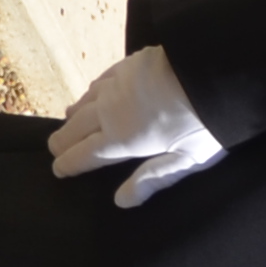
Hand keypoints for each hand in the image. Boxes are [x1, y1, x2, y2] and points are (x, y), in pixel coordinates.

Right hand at [46, 45, 225, 206]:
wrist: (212, 72)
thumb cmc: (205, 123)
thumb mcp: (185, 160)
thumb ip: (152, 178)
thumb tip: (121, 200)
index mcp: (123, 139)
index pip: (86, 155)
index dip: (69, 164)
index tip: (57, 170)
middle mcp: (110, 111)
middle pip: (77, 128)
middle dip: (63, 141)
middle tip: (53, 150)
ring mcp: (116, 85)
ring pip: (85, 102)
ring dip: (73, 116)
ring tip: (67, 122)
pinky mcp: (127, 65)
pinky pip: (100, 81)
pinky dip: (91, 93)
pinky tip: (91, 94)